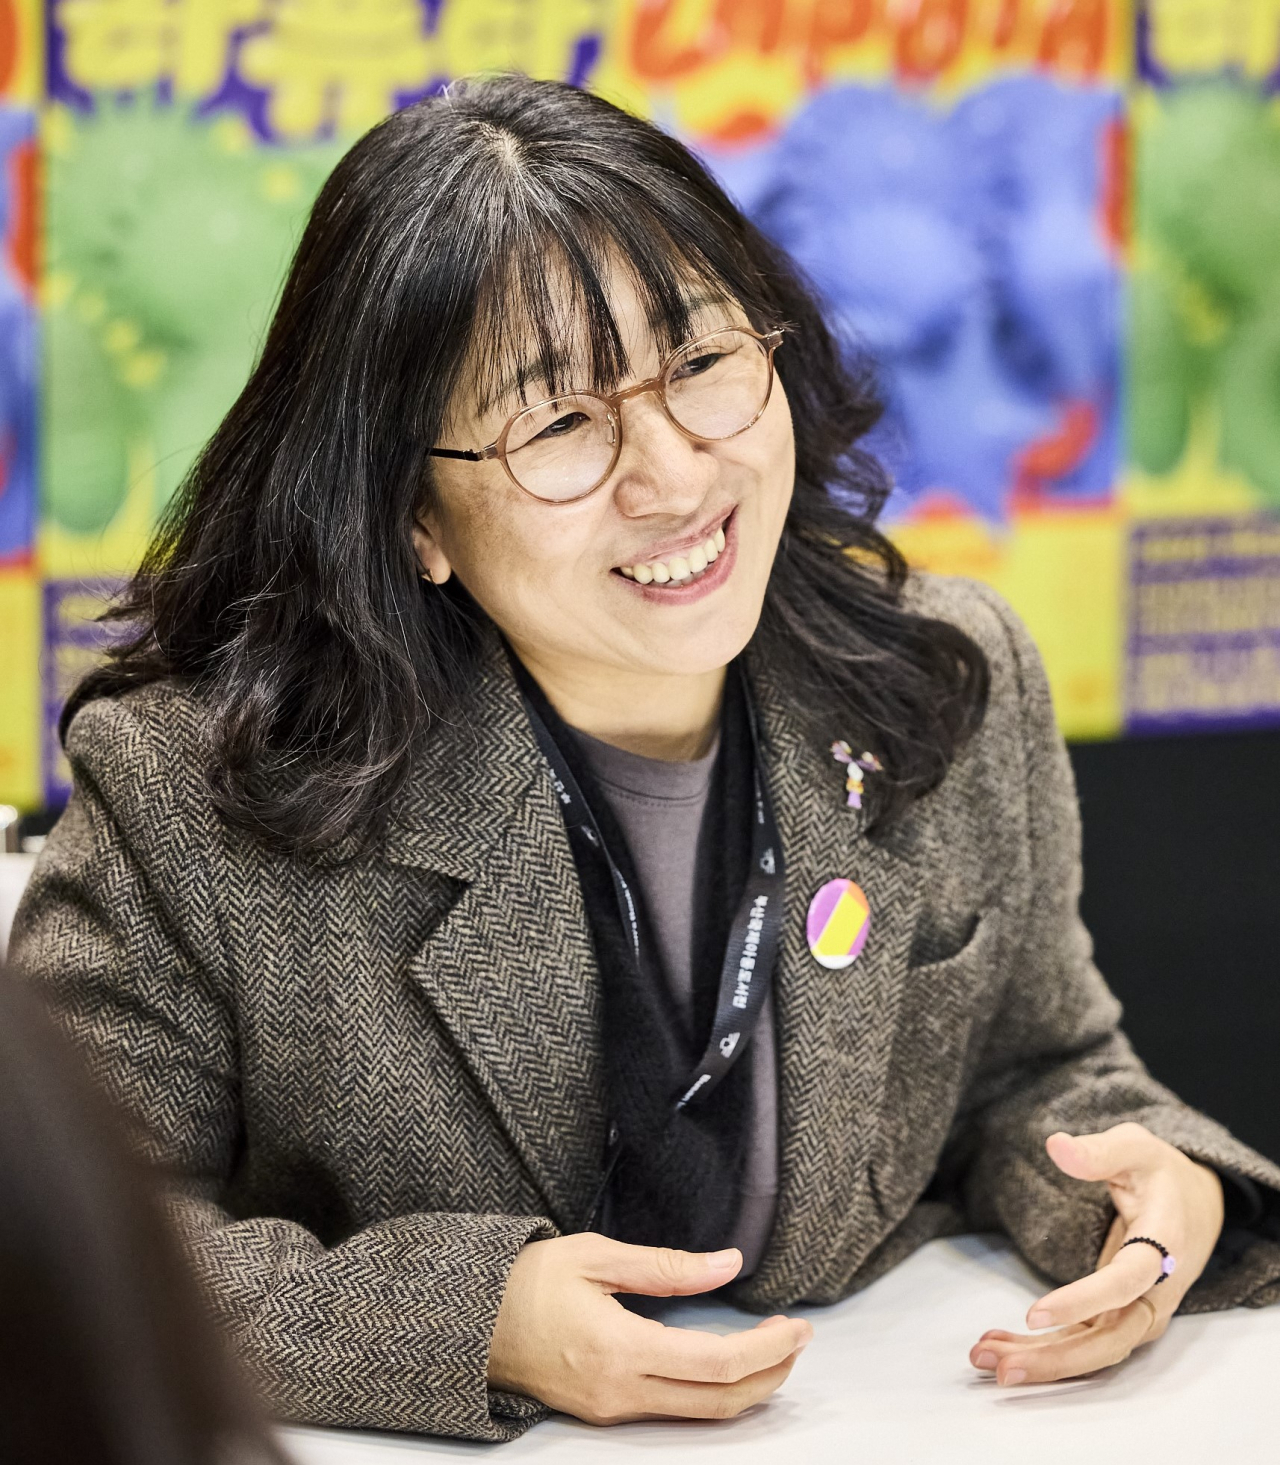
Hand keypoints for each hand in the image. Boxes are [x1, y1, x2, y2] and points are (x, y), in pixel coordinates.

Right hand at [488, 1232, 811, 1423]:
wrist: (472, 1321)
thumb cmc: (528, 1280)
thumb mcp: (597, 1256)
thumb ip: (667, 1266)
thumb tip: (726, 1264)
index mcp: (620, 1349)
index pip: (716, 1364)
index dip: (766, 1349)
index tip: (797, 1327)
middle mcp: (620, 1391)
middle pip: (718, 1401)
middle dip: (770, 1374)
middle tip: (799, 1339)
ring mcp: (612, 1408)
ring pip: (700, 1412)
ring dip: (747, 1386)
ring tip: (775, 1350)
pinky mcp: (604, 1410)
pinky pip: (673, 1410)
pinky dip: (713, 1390)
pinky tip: (727, 1364)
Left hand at [969, 1122, 1223, 1385]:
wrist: (1196, 1204)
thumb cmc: (1160, 1172)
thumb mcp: (1136, 1146)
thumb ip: (1099, 1151)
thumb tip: (1055, 1145)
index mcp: (1164, 1245)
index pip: (1127, 1282)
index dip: (1085, 1301)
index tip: (1035, 1313)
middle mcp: (1155, 1291)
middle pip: (1110, 1339)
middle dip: (1057, 1357)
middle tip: (999, 1364)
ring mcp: (1138, 1310)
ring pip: (1094, 1350)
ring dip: (1042, 1361)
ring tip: (985, 1359)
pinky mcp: (1118, 1316)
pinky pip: (1084, 1342)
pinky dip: (1044, 1350)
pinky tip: (1000, 1345)